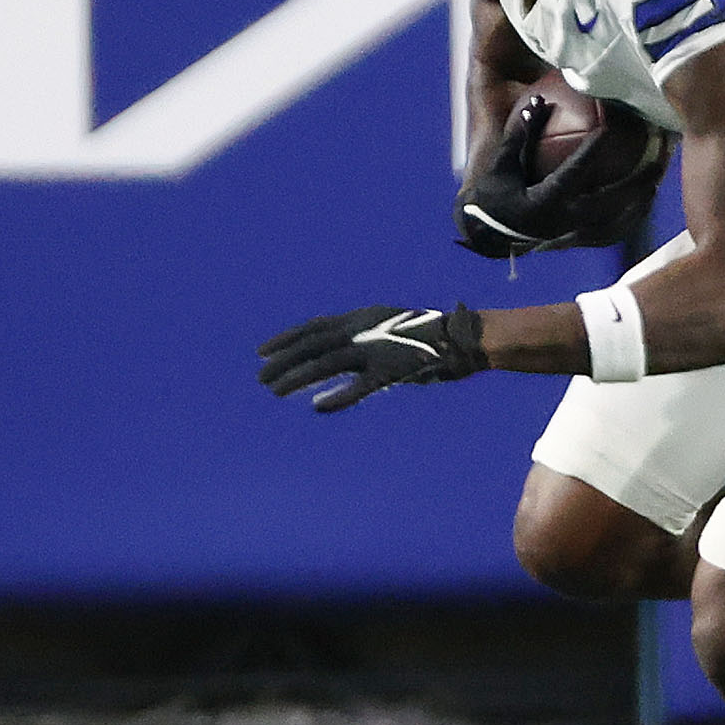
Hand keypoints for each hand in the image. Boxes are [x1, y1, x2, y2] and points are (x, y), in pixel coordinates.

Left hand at [258, 305, 487, 412]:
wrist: (464, 339)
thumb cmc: (427, 337)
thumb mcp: (388, 329)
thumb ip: (363, 338)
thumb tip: (336, 351)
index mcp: (362, 318)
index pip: (315, 327)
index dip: (286, 338)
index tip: (262, 351)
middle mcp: (364, 330)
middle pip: (314, 345)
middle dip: (284, 361)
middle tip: (261, 377)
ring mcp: (378, 350)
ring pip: (328, 362)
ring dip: (298, 377)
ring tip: (274, 391)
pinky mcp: (394, 371)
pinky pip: (362, 387)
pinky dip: (339, 396)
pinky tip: (319, 406)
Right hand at [456, 99, 673, 257]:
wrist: (488, 237)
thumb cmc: (494, 197)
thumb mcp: (502, 166)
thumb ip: (521, 135)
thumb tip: (539, 100)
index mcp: (544, 201)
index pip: (574, 173)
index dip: (592, 150)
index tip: (609, 128)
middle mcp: (563, 221)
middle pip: (610, 203)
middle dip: (636, 183)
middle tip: (658, 162)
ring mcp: (573, 236)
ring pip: (616, 224)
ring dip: (638, 204)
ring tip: (655, 185)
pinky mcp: (577, 243)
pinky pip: (611, 235)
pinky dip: (628, 221)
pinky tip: (640, 207)